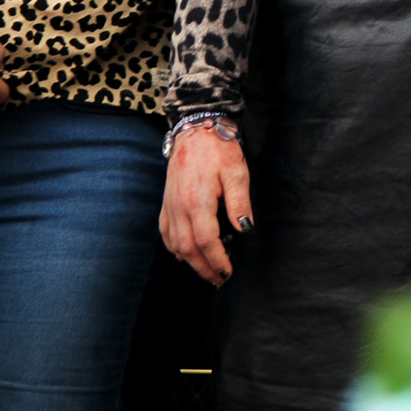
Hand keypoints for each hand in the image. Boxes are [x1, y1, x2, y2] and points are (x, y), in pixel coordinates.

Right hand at [161, 124, 253, 285]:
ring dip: (190, 262)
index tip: (228, 273)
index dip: (217, 260)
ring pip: (175, 244)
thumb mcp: (237, 172)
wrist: (194, 130)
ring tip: (207, 271)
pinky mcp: (166, 203)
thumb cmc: (218, 150)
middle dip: (204, 268)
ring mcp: (169, 206)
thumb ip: (239, 202)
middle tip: (219, 280)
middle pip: (188, 249)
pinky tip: (184, 254)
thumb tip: (244, 229)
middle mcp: (179, 208)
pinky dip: (174, 248)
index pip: (206, 241)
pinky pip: (166, 233)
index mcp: (197, 202)